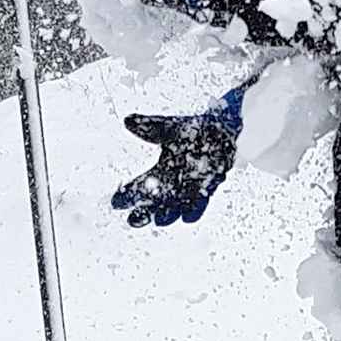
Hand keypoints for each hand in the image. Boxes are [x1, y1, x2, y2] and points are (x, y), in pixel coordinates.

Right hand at [112, 89, 245, 227]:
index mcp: (159, 171)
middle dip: (141, 215)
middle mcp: (171, 185)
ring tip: (160, 219)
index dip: (126, 196)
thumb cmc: (195, 130)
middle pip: (151, 207)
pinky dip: (193, 211)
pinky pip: (199, 207)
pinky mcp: (207, 191)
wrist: (224, 131)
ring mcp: (189, 191)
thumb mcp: (170, 128)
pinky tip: (188, 216)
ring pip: (173, 211)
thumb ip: (151, 128)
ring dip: (167, 215)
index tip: (116, 202)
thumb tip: (128, 120)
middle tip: (134, 220)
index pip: (137, 188)